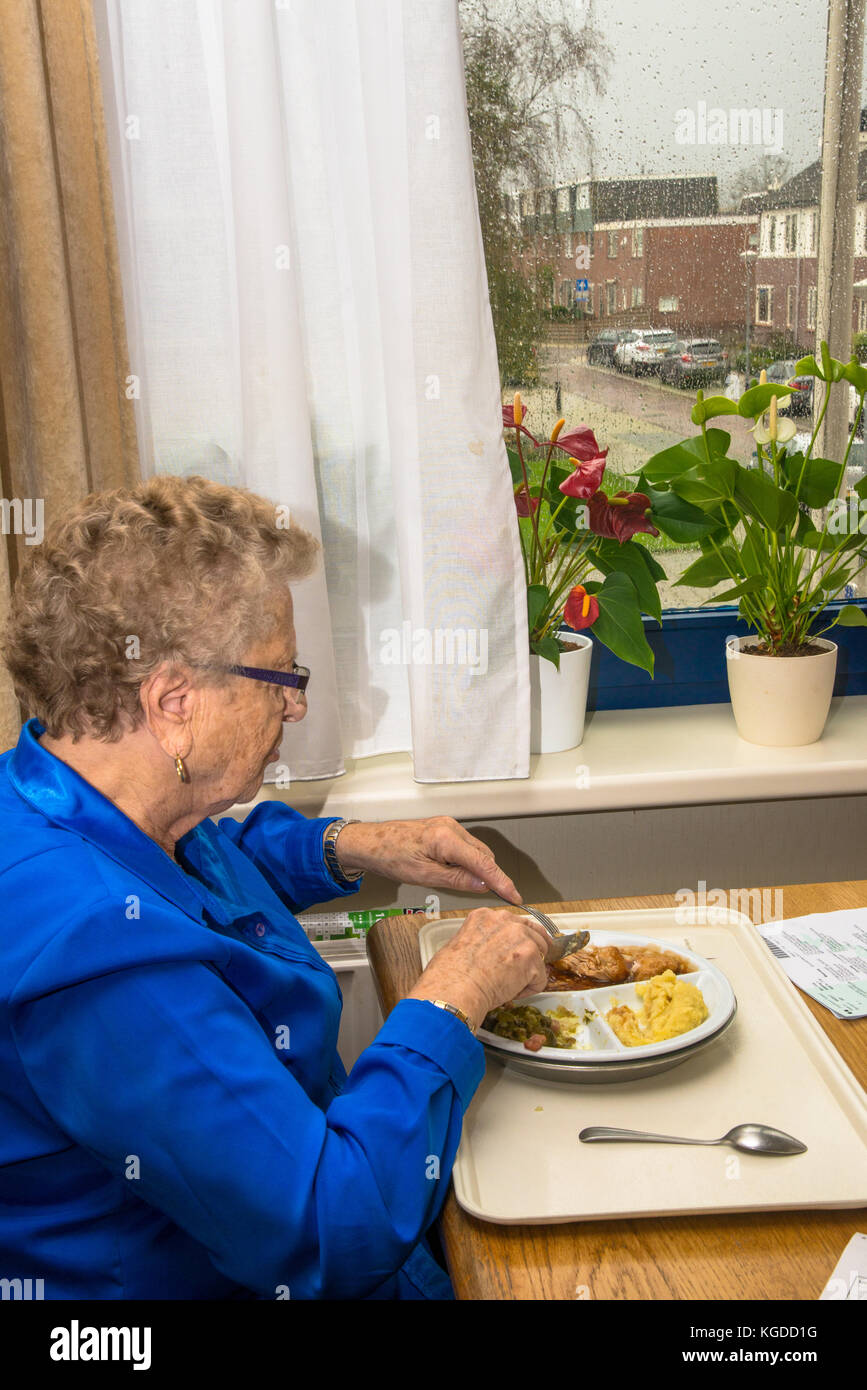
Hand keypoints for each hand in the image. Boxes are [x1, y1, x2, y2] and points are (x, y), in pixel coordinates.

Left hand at [334, 816, 520, 904]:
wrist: (370, 843)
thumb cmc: (389, 857)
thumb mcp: (424, 876)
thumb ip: (456, 880)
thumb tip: (482, 885)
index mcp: (446, 838)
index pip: (484, 863)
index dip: (502, 881)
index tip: (514, 895)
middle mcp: (450, 827)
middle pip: (483, 856)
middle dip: (488, 876)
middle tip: (488, 896)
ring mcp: (447, 825)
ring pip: (475, 851)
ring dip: (476, 869)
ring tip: (458, 883)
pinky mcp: (443, 828)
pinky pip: (464, 847)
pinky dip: (466, 861)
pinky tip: (454, 872)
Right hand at [406, 907, 551, 1030]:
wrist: (455, 989)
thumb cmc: (450, 975)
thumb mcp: (461, 943)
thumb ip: (480, 940)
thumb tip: (489, 952)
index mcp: (485, 916)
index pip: (514, 923)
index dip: (516, 942)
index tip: (514, 953)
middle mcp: (505, 920)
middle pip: (534, 934)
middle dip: (530, 954)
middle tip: (518, 972)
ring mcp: (521, 936)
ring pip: (540, 956)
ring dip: (529, 973)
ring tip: (508, 985)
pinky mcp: (532, 956)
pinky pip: (540, 978)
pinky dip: (529, 990)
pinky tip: (511, 993)